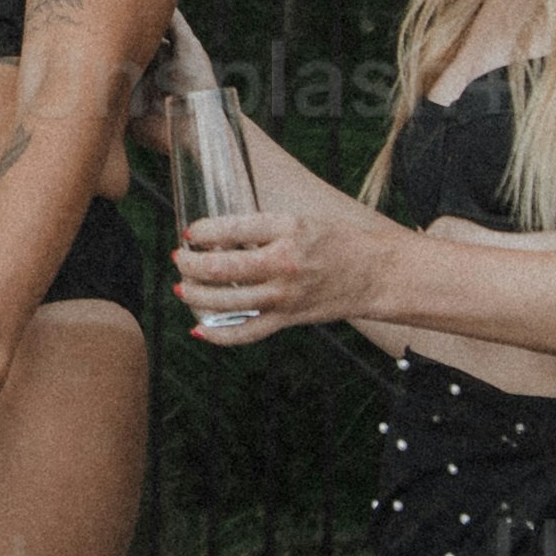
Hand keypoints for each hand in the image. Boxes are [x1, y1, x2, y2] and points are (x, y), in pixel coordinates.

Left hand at [190, 178, 384, 337]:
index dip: (201, 232)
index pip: (230, 229)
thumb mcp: (300, 221)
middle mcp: (284, 263)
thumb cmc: (338, 241)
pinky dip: (219, 334)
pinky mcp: (288, 319)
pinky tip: (199, 328)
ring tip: (182, 286)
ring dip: (194, 295)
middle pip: (221, 268)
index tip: (191, 234)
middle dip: (190, 264)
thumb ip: (262, 229)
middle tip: (180, 259)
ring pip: (226, 302)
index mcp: (287, 229)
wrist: (375, 273)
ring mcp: (285, 296)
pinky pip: (246, 333)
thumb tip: (218, 237)